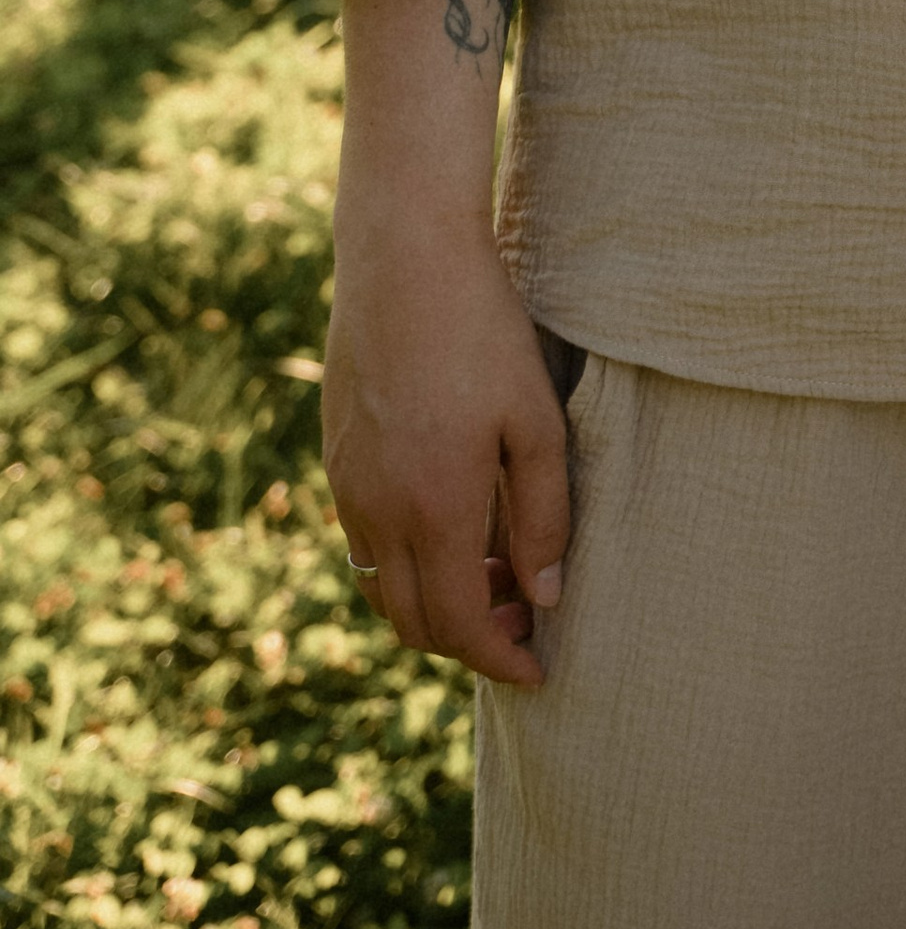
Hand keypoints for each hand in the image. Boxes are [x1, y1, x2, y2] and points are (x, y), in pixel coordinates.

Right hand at [323, 220, 571, 689]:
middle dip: (471, 639)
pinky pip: (364, 544)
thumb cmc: (483, 332)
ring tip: (494, 570)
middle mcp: (379, 512)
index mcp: (434, 510)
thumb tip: (545, 595)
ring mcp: (349, 487)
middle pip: (416, 623)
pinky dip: (405, 563)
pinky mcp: (336, 459)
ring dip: (434, 603)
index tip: (539, 669)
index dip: (501, 660)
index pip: (461, 626)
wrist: (404, 259)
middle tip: (525, 615)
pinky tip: (451, 524)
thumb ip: (543, 514)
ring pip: (383, 589)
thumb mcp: (536, 420)